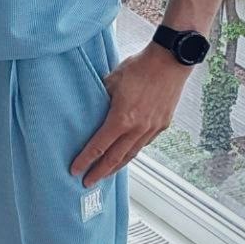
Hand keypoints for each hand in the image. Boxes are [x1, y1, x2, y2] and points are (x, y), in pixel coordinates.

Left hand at [70, 41, 190, 186]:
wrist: (170, 61)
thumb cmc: (140, 67)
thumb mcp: (112, 81)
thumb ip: (100, 99)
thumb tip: (91, 108)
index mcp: (121, 119)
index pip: (98, 146)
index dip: (85, 160)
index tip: (75, 171)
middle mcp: (138, 128)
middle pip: (114, 158)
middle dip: (99, 172)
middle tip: (87, 182)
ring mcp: (152, 128)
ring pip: (131, 154)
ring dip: (117, 166)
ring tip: (105, 174)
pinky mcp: (162, 125)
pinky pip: (144, 144)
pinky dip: (132, 152)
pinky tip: (126, 154)